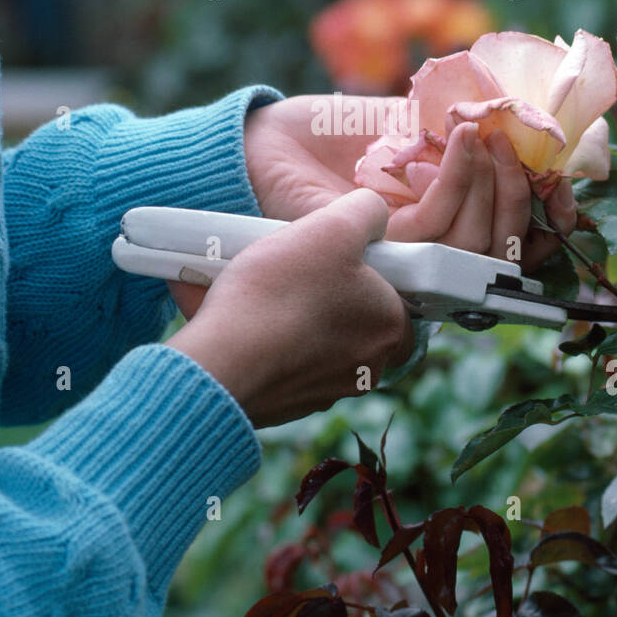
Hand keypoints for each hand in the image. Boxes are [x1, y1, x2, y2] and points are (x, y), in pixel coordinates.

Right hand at [166, 189, 413, 427]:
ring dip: (294, 317)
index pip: (395, 295)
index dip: (365, 270)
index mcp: (391, 329)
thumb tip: (373, 217)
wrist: (221, 363)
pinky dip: (269, 343)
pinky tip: (243, 323)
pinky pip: (285, 363)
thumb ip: (366, 212)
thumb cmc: (282, 293)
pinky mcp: (287, 405)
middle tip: (293, 270)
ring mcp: (326, 392)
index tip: (331, 257)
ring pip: (318, 342)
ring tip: (261, 293)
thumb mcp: (333, 227)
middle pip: (354, 317)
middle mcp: (367, 368)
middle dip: (326, 292)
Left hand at [242, 96, 576, 265]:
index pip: (506, 244)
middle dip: (522, 199)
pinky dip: (455, 177)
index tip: (564, 196)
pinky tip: (457, 138)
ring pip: (473, 243)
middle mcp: (421, 252)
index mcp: (437, 227)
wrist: (262, 143)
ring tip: (485, 134)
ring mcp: (398, 256)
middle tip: (516, 145)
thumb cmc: (325, 133)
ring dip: (492, 184)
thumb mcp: (405, 126)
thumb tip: (517, 127)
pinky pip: (433, 223)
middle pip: (499, 250)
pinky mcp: (373, 246)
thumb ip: (456, 136)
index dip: (543, 225)